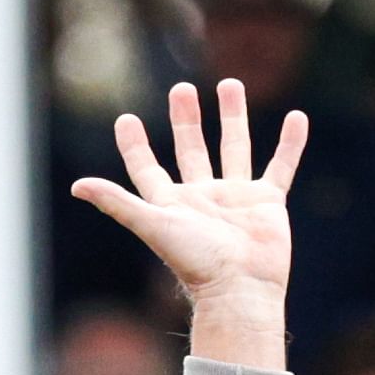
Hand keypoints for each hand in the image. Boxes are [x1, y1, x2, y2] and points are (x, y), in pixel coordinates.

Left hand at [69, 83, 303, 367]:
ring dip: (232, 117)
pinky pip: (280, 166)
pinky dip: (290, 144)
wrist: (240, 290)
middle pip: (191, 150)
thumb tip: (77, 186)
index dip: (135, 146)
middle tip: (181, 88)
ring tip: (229, 84)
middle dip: (185, 120)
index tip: (126, 120)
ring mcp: (237, 199)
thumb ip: (117, 203)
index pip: (147, 169)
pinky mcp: (267, 204)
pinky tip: (297, 118)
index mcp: (172, 204)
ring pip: (234, 148)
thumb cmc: (196, 262)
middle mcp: (203, 198)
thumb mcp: (152, 225)